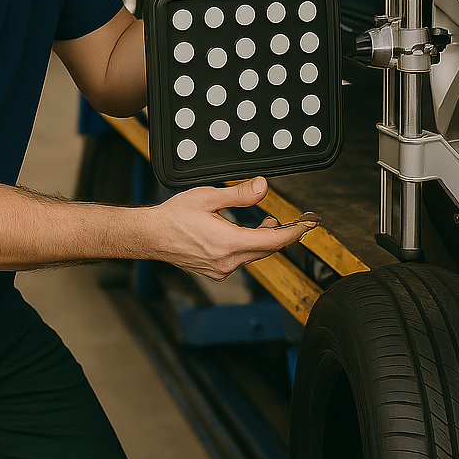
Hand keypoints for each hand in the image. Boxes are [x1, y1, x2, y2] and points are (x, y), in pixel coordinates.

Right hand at [148, 177, 317, 280]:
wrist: (150, 236)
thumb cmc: (174, 217)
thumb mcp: (208, 197)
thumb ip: (239, 194)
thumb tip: (263, 187)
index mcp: (229, 243)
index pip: (273, 240)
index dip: (294, 232)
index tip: (307, 224)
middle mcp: (227, 261)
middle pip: (267, 250)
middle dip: (282, 234)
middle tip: (295, 221)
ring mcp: (221, 269)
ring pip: (254, 255)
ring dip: (265, 240)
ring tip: (268, 221)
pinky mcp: (215, 271)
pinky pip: (241, 260)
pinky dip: (249, 247)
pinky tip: (246, 234)